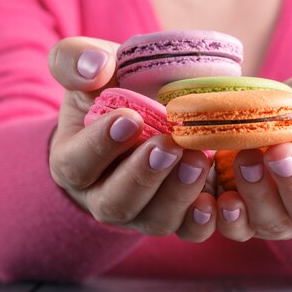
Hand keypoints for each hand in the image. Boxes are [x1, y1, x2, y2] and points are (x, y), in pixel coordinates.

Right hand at [47, 37, 215, 240]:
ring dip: (177, 194)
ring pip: (154, 220)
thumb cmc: (110, 92)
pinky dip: (202, 220)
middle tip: (168, 145)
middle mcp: (104, 196)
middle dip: (143, 176)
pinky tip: (216, 200)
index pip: (78, 163)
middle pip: (116, 203)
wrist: (139, 116)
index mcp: (75, 161)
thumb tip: (95, 66)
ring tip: (197, 160)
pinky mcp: (178, 216)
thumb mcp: (89, 71)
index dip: (100, 146)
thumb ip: (78, 60)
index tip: (128, 119)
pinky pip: (188, 231)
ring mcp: (142, 212)